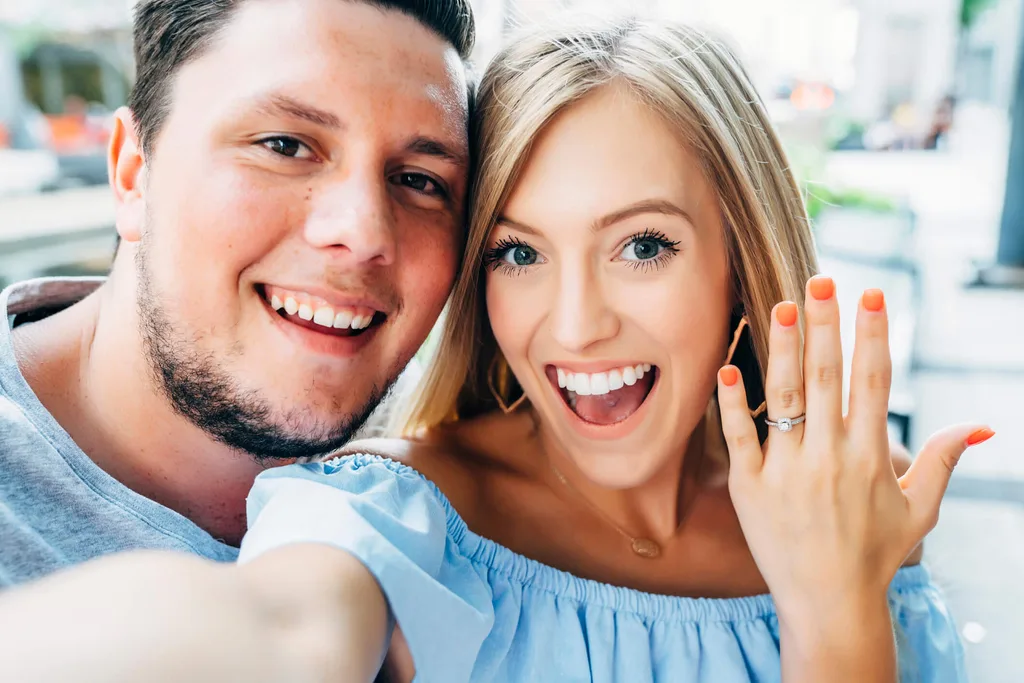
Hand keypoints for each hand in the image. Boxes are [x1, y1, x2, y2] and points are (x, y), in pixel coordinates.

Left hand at [716, 276, 992, 673]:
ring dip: (783, 350)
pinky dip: (733, 405)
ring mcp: (787, 472)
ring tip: (780, 307)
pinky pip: (740, 439)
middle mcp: (830, 458)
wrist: (829, 602)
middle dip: (825, 326)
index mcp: (870, 458)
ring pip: (785, 399)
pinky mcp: (750, 488)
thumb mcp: (919, 510)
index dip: (873, 336)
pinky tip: (728, 370)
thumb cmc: (875, 554)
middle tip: (820, 281)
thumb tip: (981, 426)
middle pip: (827, 379)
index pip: (873, 383)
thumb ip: (942, 461)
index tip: (872, 295)